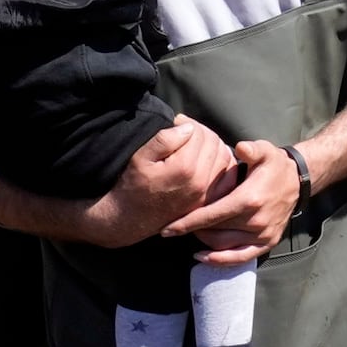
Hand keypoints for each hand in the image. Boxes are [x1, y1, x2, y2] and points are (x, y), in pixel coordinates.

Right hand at [39, 117, 238, 244]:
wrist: (124, 220)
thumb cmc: (129, 185)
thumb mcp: (139, 158)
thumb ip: (164, 139)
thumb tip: (186, 128)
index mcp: (187, 171)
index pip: (201, 134)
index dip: (189, 126)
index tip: (176, 126)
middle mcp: (201, 185)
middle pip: (216, 145)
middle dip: (202, 136)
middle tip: (184, 134)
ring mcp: (204, 197)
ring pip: (222, 161)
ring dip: (211, 149)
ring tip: (191, 147)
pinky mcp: (203, 204)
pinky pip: (220, 179)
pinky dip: (217, 168)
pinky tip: (201, 165)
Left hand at [170, 134, 302, 264]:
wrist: (298, 181)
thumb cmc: (275, 165)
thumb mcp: (265, 151)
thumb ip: (251, 149)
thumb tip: (239, 148)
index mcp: (249, 199)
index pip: (211, 215)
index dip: (187, 223)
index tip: (167, 228)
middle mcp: (255, 221)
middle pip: (213, 232)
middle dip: (193, 230)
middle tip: (179, 224)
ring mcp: (262, 235)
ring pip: (223, 245)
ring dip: (203, 241)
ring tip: (193, 232)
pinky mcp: (267, 243)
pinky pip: (240, 257)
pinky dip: (220, 260)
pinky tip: (203, 257)